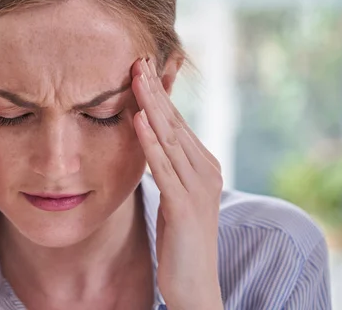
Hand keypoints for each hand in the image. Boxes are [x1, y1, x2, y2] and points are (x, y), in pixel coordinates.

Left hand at [132, 58, 222, 309]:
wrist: (195, 282)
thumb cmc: (180, 238)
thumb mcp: (174, 193)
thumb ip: (167, 166)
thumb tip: (149, 139)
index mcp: (202, 165)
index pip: (176, 122)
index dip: (159, 94)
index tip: (142, 68)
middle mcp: (205, 169)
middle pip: (174, 122)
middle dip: (155, 90)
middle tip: (138, 58)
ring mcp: (198, 187)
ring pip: (170, 137)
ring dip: (152, 106)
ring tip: (136, 77)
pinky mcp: (185, 206)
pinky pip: (163, 167)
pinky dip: (149, 142)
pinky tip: (137, 120)